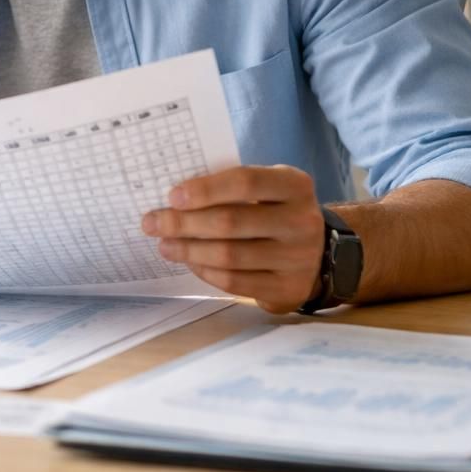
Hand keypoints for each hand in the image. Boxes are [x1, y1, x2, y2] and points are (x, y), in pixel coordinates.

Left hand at [141, 165, 325, 314]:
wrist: (318, 253)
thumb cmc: (275, 211)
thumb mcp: (267, 189)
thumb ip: (231, 187)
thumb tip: (174, 198)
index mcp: (294, 185)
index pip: (245, 182)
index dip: (205, 189)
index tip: (172, 196)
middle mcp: (301, 221)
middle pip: (231, 222)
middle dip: (184, 223)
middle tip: (152, 223)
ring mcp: (298, 259)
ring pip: (229, 256)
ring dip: (189, 250)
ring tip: (164, 244)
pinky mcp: (287, 289)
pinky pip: (235, 282)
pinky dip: (206, 271)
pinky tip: (190, 261)